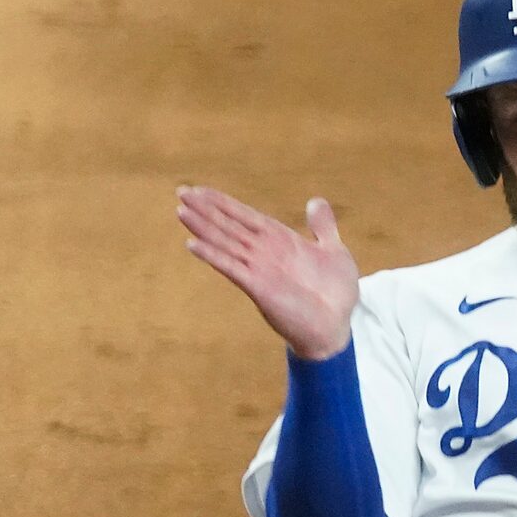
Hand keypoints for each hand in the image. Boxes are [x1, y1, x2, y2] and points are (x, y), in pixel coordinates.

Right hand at [176, 186, 360, 360]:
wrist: (336, 327)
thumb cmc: (335, 293)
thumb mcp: (335, 252)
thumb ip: (323, 227)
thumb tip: (316, 201)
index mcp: (281, 240)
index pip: (245, 216)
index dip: (223, 203)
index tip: (200, 189)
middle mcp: (265, 253)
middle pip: (230, 225)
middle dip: (206, 209)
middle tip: (180, 191)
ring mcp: (260, 270)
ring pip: (226, 243)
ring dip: (204, 227)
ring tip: (181, 211)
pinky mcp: (259, 288)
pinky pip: (232, 269)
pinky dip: (214, 256)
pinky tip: (193, 245)